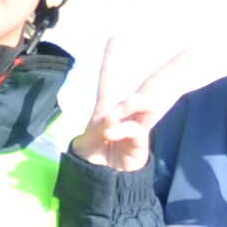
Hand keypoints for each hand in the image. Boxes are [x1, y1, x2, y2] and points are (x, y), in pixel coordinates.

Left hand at [68, 38, 162, 172]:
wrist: (104, 187)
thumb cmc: (92, 164)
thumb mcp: (85, 144)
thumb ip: (96, 129)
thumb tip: (112, 120)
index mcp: (105, 112)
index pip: (108, 82)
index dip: (110, 61)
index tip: (113, 39)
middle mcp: (122, 116)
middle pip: (134, 88)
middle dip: (135, 73)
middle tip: (133, 61)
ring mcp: (134, 127)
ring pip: (134, 105)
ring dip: (123, 109)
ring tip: (108, 123)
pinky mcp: (141, 142)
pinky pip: (134, 128)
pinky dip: (122, 129)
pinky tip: (111, 134)